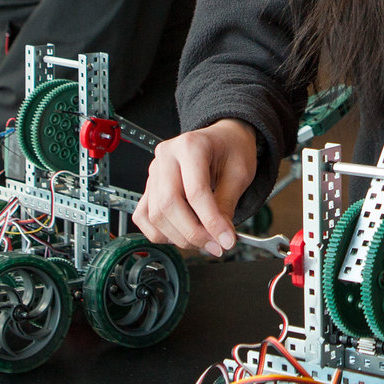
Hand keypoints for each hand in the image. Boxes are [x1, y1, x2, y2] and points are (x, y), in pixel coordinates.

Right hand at [133, 120, 259, 255]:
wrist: (223, 138)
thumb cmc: (231, 149)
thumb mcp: (239, 174)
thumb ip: (226, 205)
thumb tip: (220, 237)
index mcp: (191, 146)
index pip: (195, 192)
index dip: (211, 222)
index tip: (226, 241)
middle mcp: (166, 157)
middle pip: (168, 204)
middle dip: (193, 233)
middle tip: (215, 246)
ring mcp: (154, 172)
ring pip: (155, 215)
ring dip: (179, 237)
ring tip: (204, 241)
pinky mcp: (149, 186)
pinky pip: (144, 216)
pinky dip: (161, 233)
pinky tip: (182, 234)